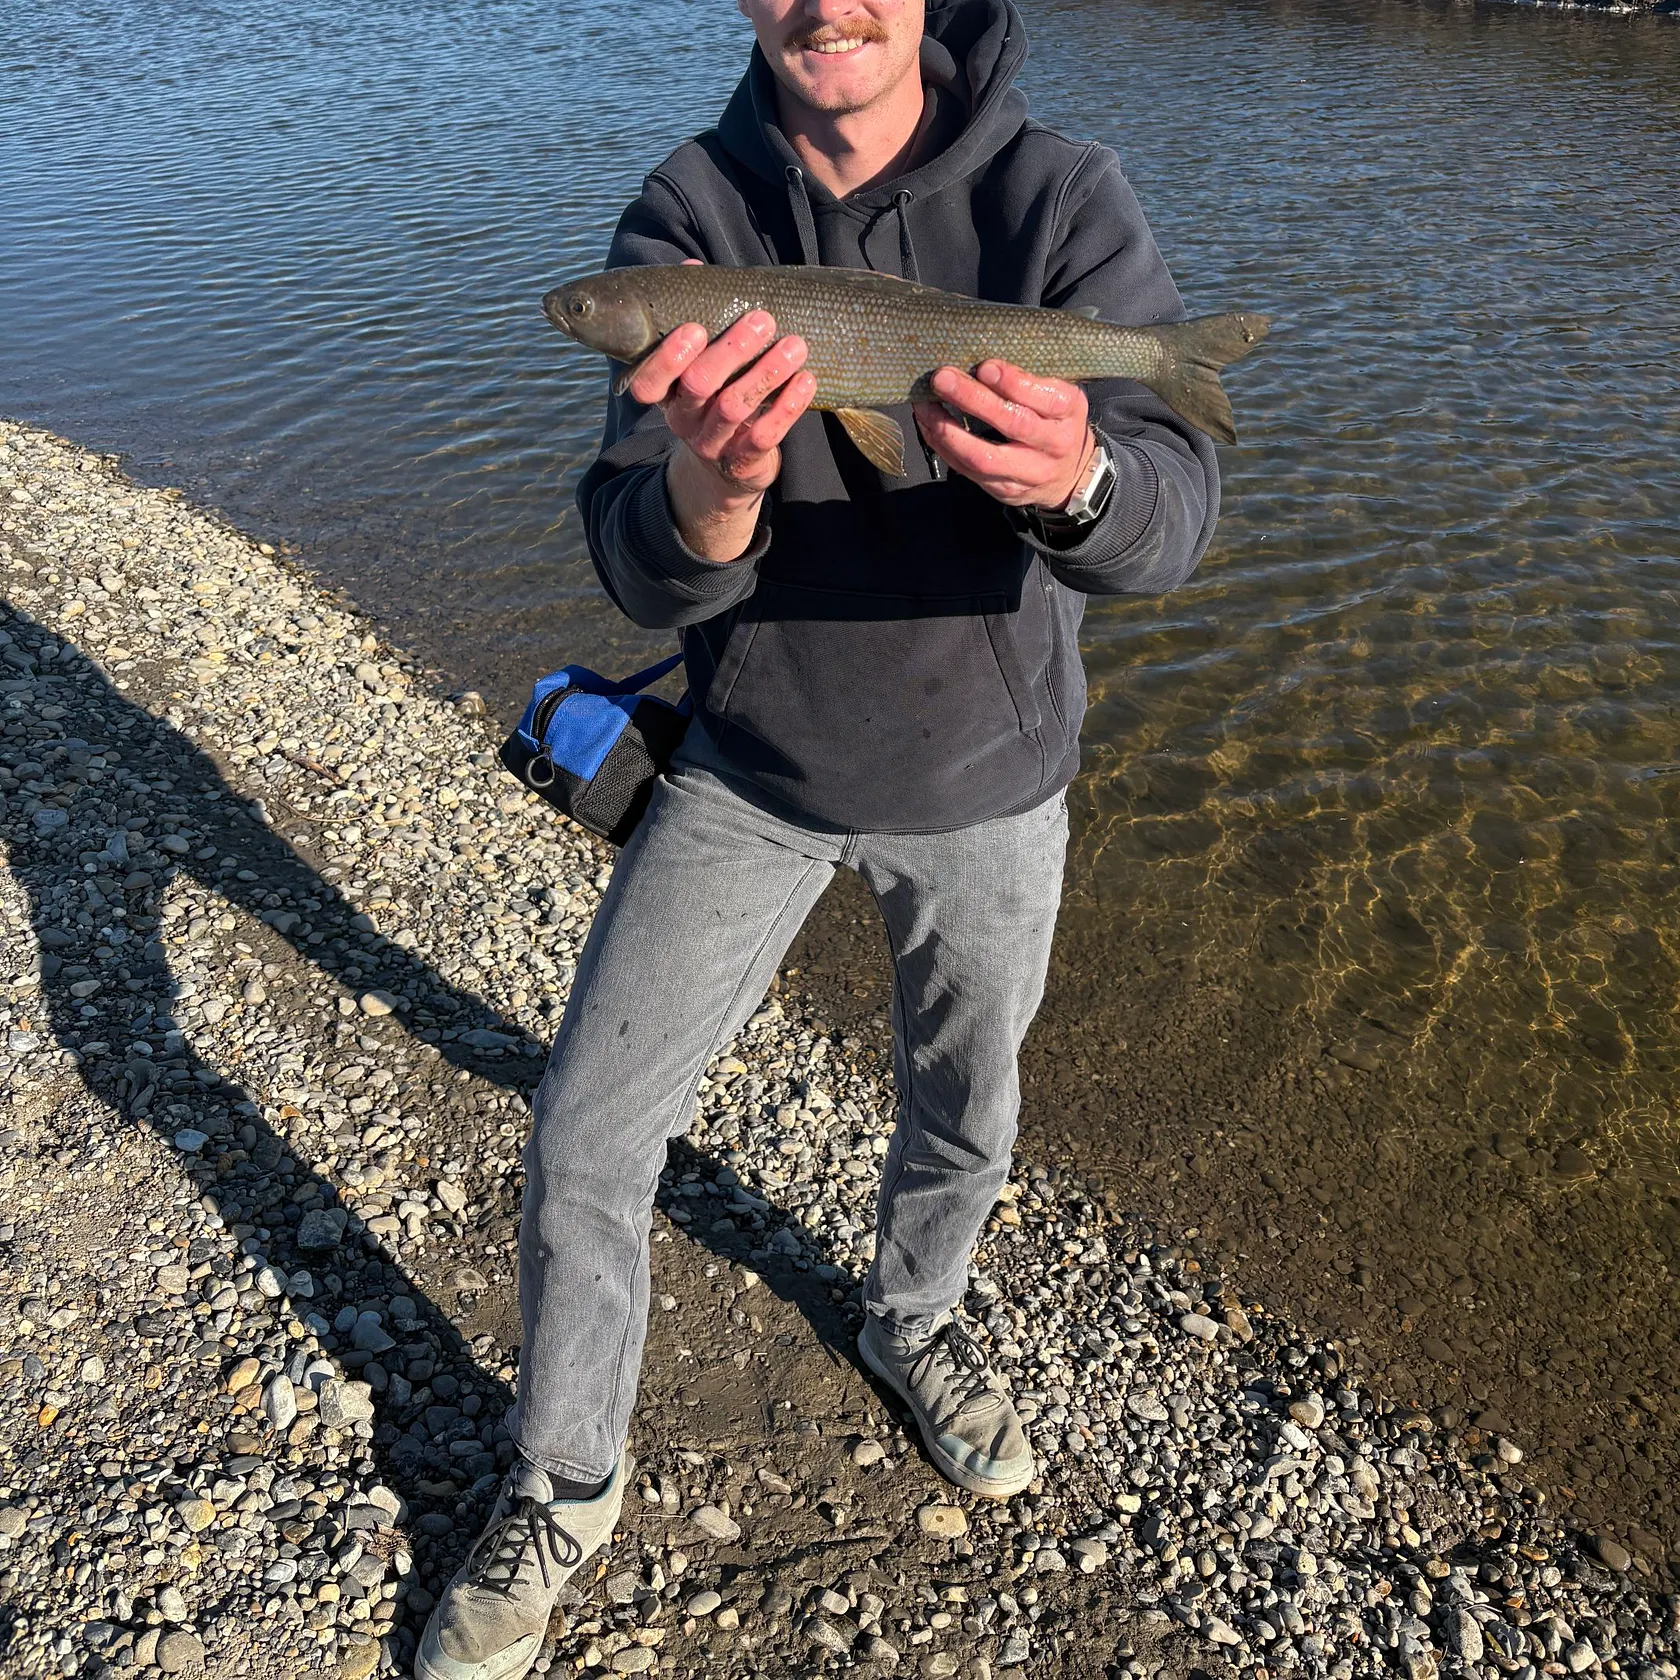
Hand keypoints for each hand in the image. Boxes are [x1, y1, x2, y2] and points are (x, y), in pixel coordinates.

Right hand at [624, 263, 814, 560]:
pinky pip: (764, 435)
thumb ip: (695, 317)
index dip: (667, 358)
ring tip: (796, 345)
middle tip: (763, 319)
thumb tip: (691, 267)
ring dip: (767, 372)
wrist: (728, 469)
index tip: (695, 328)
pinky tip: (806, 380)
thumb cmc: (714, 397)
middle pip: (698, 386)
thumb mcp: (698, 364)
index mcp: (666, 394)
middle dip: (731, 350)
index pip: (648, 383)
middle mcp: (683, 421)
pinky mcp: (743, 462)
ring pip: (734, 407)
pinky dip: (787, 407)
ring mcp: (712, 444)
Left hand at [913, 361, 1094, 509]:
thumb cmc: (1057, 422)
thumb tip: (979, 360)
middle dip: (973, 400)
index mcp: (1068, 412)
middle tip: (943, 379)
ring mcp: (1028, 472)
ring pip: (984, 457)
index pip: (1042, 397)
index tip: (984, 367)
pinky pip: (968, 470)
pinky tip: (929, 426)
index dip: (1012, 382)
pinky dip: (943, 446)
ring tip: (924, 406)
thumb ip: (1029, 379)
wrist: (1070, 475)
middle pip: (1012, 423)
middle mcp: (1052, 445)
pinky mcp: (1005, 489)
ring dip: (948, 430)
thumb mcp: (1059, 394)